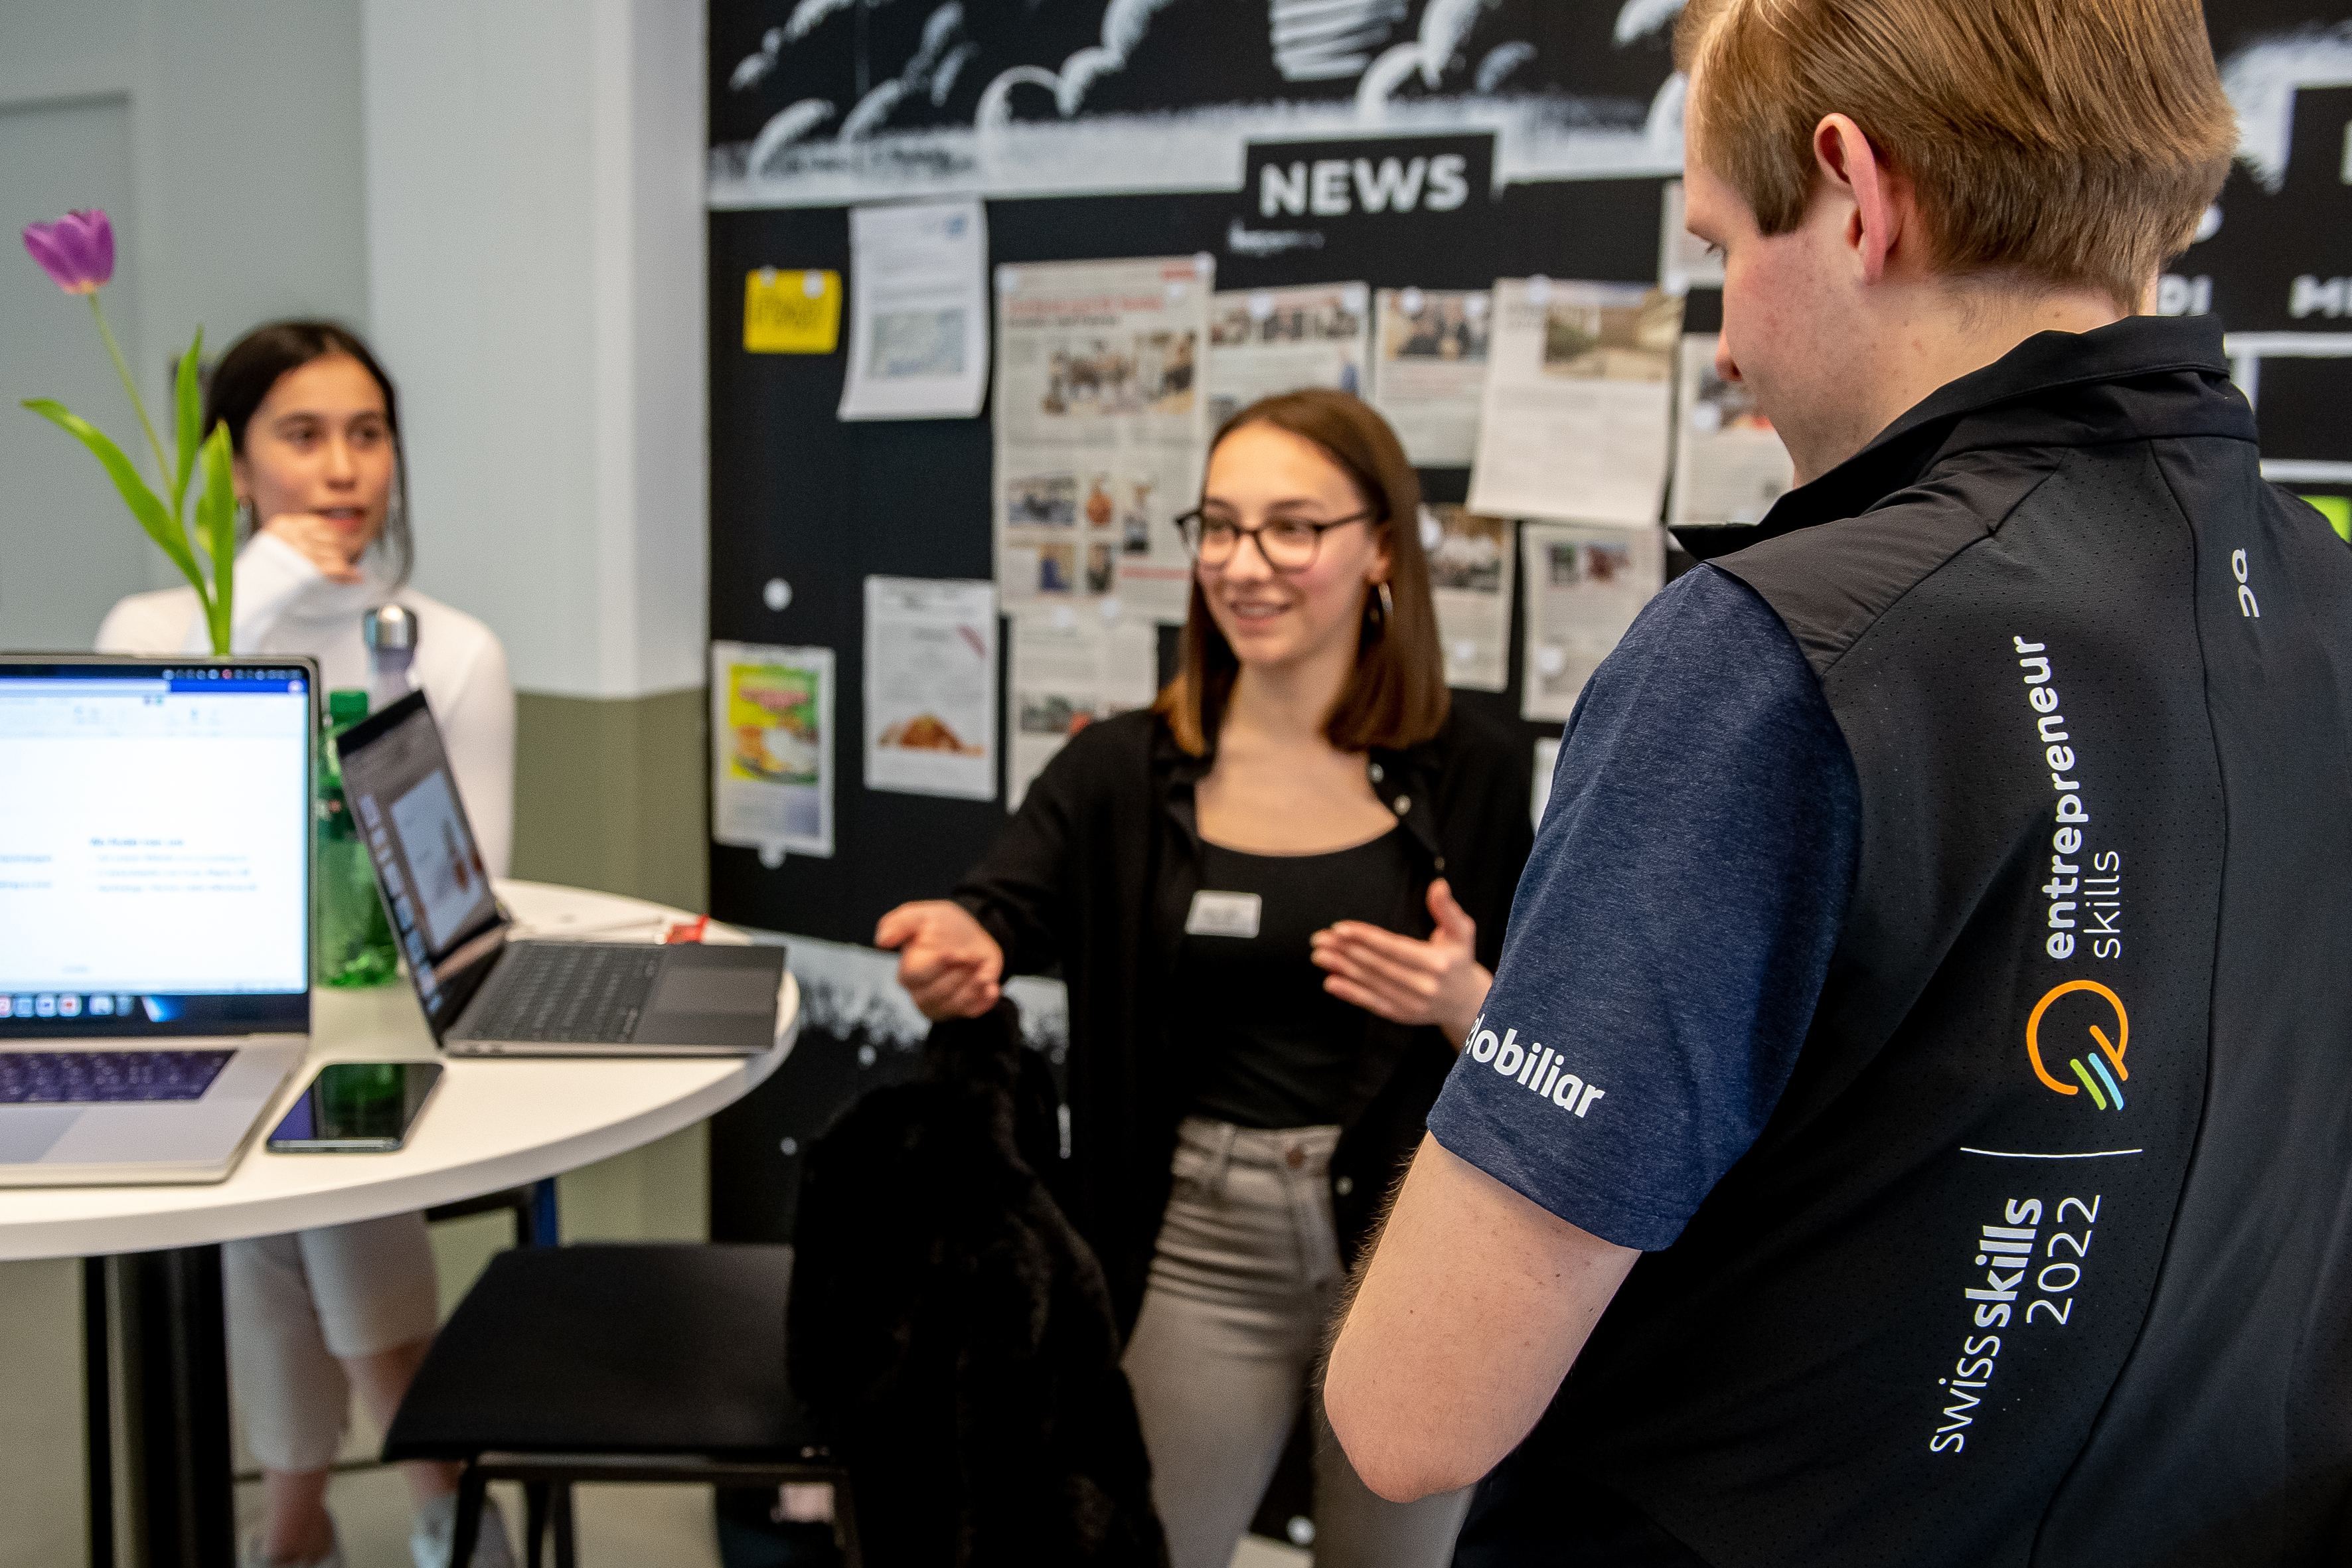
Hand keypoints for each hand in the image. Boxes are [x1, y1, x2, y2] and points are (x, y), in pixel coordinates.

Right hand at [260, 511, 368, 583]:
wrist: (250, 590)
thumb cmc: (264, 571)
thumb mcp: (279, 546)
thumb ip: (305, 541)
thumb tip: (340, 542)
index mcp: (285, 524)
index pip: (321, 524)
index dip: (333, 535)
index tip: (336, 544)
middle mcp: (293, 535)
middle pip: (333, 537)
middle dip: (340, 550)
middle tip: (339, 561)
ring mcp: (301, 551)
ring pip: (337, 553)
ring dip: (341, 564)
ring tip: (336, 572)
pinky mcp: (309, 568)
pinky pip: (338, 567)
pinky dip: (348, 574)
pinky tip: (353, 577)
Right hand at [875, 900, 1003, 1019]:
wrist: (972, 935)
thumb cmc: (943, 926)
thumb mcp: (922, 915)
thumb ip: (899, 924)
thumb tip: (881, 941)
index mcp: (908, 973)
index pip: (916, 977)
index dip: (936, 965)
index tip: (953, 952)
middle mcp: (921, 994)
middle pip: (938, 993)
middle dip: (959, 972)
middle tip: (971, 954)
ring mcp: (942, 1006)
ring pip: (957, 1004)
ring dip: (974, 983)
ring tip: (980, 964)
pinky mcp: (962, 1011)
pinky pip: (975, 1011)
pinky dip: (986, 998)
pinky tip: (989, 982)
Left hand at [1309, 878, 1491, 1046]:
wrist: (1467, 1002)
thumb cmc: (1459, 959)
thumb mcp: (1462, 931)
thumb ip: (1447, 908)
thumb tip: (1438, 885)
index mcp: (1437, 963)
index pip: (1394, 947)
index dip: (1366, 937)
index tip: (1340, 928)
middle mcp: (1424, 986)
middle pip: (1377, 965)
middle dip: (1345, 951)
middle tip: (1319, 939)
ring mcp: (1412, 1004)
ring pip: (1370, 984)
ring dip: (1341, 969)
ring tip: (1318, 955)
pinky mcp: (1402, 1016)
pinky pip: (1372, 1003)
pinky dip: (1349, 994)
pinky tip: (1330, 982)